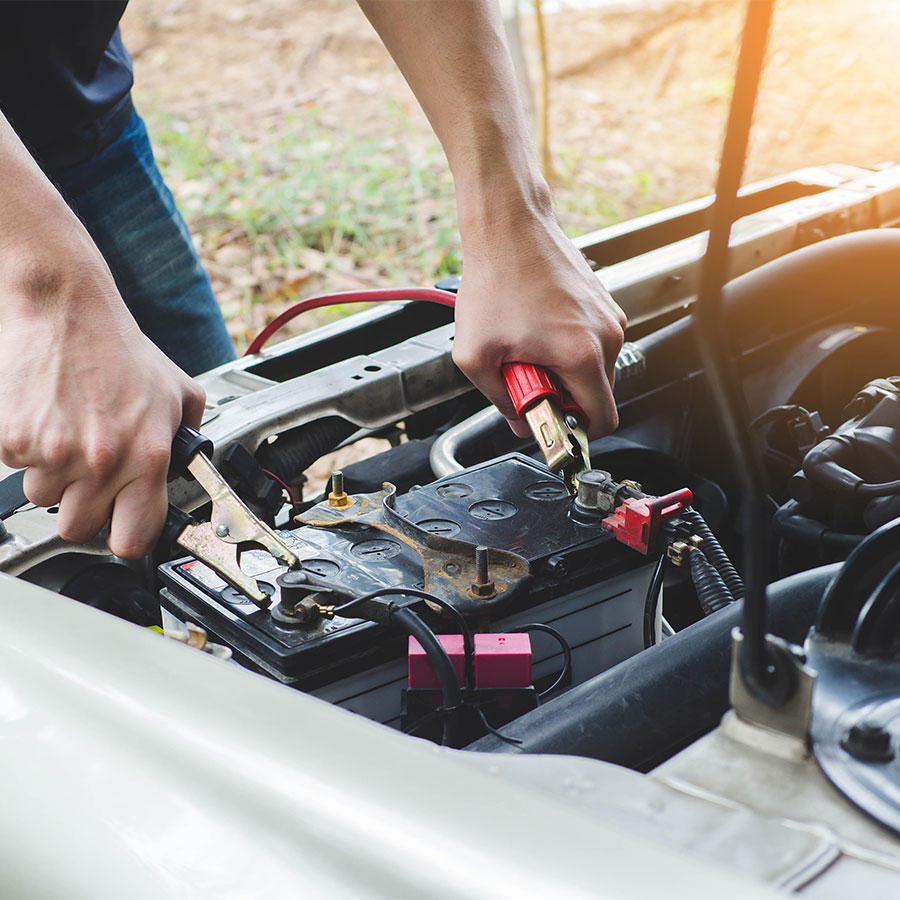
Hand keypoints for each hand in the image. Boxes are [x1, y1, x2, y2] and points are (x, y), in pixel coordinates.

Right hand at [0, 262, 205, 558]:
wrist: (65, 309)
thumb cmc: (119, 348)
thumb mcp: (177, 392)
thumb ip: (189, 436)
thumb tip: (194, 468)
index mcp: (148, 457)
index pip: (133, 538)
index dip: (127, 537)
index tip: (122, 529)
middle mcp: (103, 462)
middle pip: (79, 528)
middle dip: (84, 505)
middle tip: (90, 472)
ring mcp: (55, 454)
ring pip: (44, 499)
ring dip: (55, 476)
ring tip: (70, 433)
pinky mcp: (14, 440)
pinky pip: (17, 468)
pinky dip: (27, 451)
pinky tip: (47, 418)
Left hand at [452, 211, 625, 440]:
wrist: (508, 226)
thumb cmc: (494, 279)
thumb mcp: (476, 356)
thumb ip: (499, 400)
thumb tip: (518, 419)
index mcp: (582, 355)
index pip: (602, 422)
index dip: (575, 434)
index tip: (551, 425)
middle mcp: (606, 336)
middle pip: (598, 397)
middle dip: (563, 399)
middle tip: (527, 378)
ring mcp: (609, 317)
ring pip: (595, 370)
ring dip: (564, 372)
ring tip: (529, 349)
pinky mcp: (603, 303)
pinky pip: (592, 344)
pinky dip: (568, 348)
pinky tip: (537, 330)